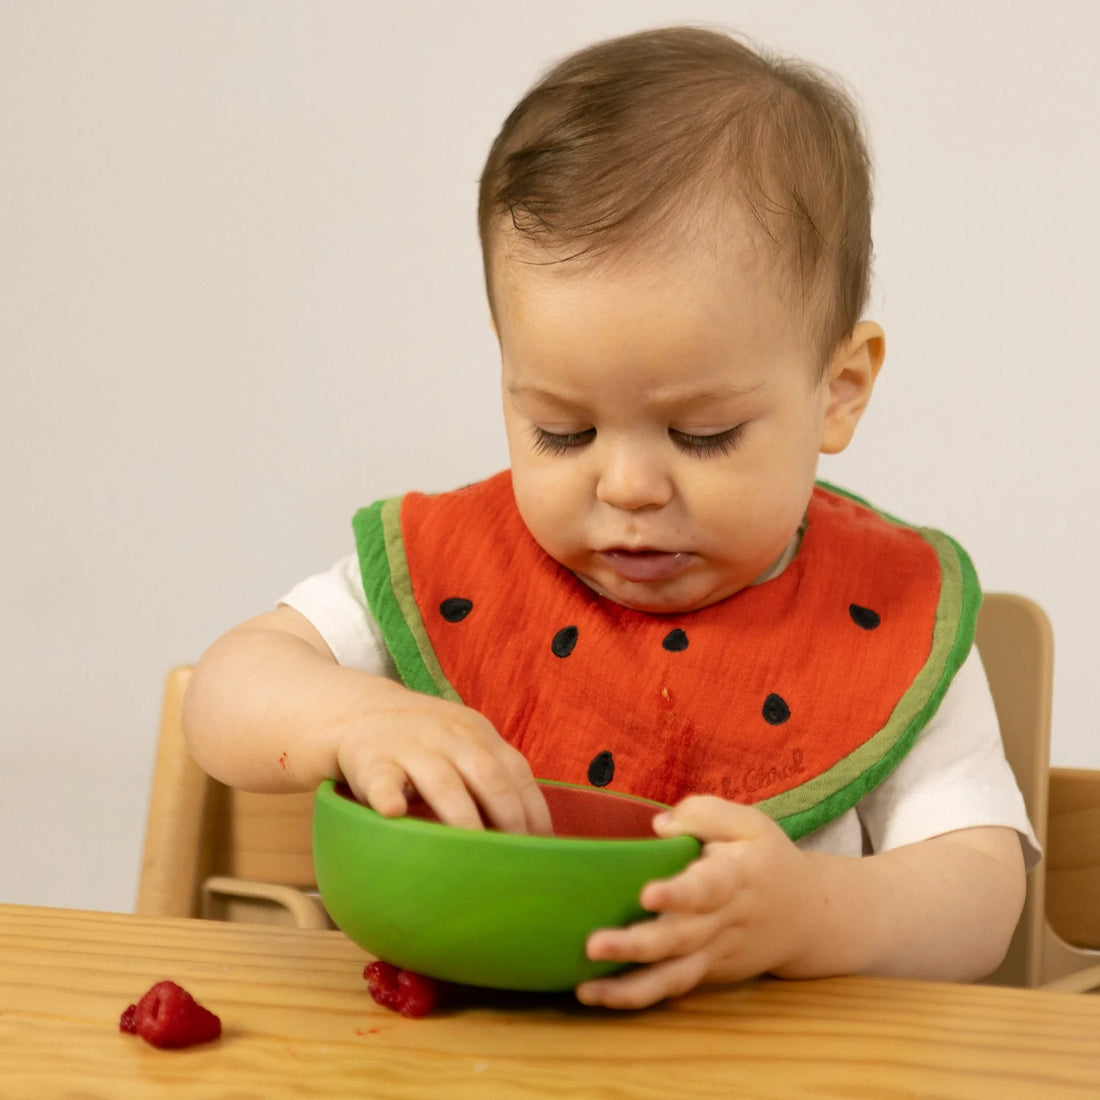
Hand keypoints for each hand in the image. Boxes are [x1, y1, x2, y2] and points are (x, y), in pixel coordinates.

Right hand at [333, 684, 551, 835]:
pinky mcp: (371, 761)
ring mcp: (410, 746)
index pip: (515, 771)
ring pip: (441, 781)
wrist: (358, 712)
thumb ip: (493, 780)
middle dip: (507, 817)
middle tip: (517, 858)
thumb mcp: (463, 747)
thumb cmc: (424, 745)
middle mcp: (449, 736)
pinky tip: (394, 813)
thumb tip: (534, 837)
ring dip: (461, 816)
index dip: (532, 810)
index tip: (543, 847)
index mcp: (478, 734)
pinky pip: (381, 780)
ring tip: (475, 850)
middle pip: (487, 776)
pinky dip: (388, 795)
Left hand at [576, 796, 820, 1008]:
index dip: (680, 894)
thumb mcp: (749, 823)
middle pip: (681, 939)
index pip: (708, 887)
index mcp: (736, 877)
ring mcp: (716, 954)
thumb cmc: (767, 860)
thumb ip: (705, 814)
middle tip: (593, 945)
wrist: (809, 917)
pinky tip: (597, 995)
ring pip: (675, 976)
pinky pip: (673, 987)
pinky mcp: (708, 973)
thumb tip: (659, 826)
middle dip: (637, 945)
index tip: (647, 894)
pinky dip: (637, 996)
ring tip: (586, 990)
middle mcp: (725, 922)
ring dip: (630, 987)